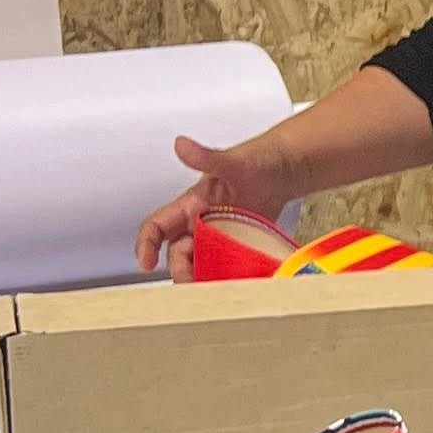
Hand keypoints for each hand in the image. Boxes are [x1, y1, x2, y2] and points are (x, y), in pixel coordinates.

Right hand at [133, 131, 295, 276]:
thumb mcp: (233, 162)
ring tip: (215, 287)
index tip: (146, 263)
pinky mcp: (237, 244)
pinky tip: (236, 282)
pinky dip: (226, 275)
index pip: (156, 227)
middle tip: (192, 282)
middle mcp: (199, 222)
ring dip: (202, 276)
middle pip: (178, 253)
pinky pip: (225, 264)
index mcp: (190, 204)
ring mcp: (218, 235)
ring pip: (200, 262)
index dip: (146, 245)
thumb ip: (207, 156)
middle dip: (180, 269)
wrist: (286, 170)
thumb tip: (182, 145)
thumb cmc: (257, 161)